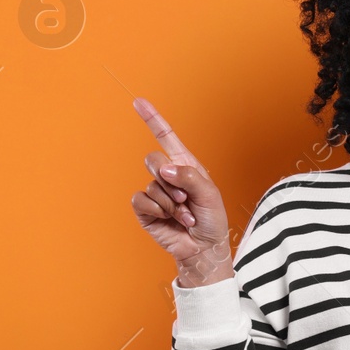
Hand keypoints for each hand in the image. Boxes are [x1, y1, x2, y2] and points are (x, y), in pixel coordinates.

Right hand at [130, 97, 233, 283]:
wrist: (204, 248)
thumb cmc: (212, 220)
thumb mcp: (209, 194)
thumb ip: (189, 177)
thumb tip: (165, 169)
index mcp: (184, 165)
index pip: (165, 136)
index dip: (152, 118)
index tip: (138, 102)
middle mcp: (167, 175)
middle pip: (152, 159)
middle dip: (169, 179)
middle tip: (184, 197)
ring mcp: (155, 192)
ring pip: (152, 184)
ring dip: (171, 203)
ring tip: (185, 216)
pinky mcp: (145, 210)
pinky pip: (141, 200)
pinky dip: (158, 210)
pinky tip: (169, 220)